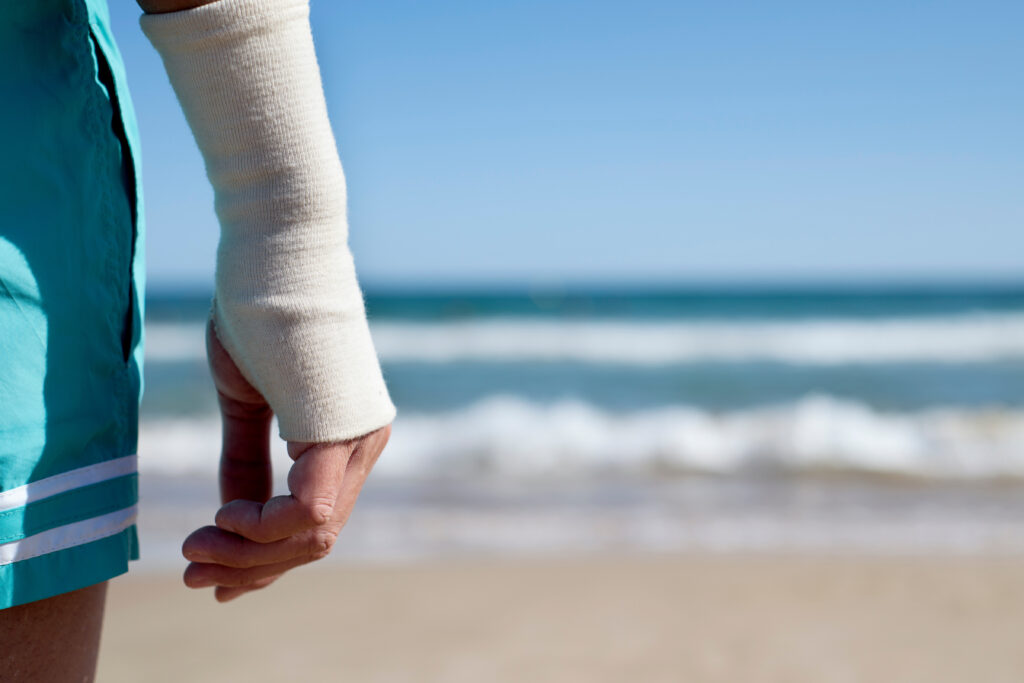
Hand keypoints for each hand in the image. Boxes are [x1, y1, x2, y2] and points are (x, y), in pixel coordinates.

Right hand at [180, 318, 391, 601]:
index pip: (313, 525)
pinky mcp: (345, 431)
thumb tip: (233, 518)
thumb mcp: (246, 401)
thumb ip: (246, 460)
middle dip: (249, 567)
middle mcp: (363, 446)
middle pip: (314, 540)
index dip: (261, 559)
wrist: (270, 251)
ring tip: (194, 549)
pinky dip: (262, 528)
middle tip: (192, 570)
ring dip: (248, 555)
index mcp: (344, 440)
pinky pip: (312, 509)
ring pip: (314, 535)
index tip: (204, 562)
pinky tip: (223, 517)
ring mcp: (360, 440)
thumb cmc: (256, 313)